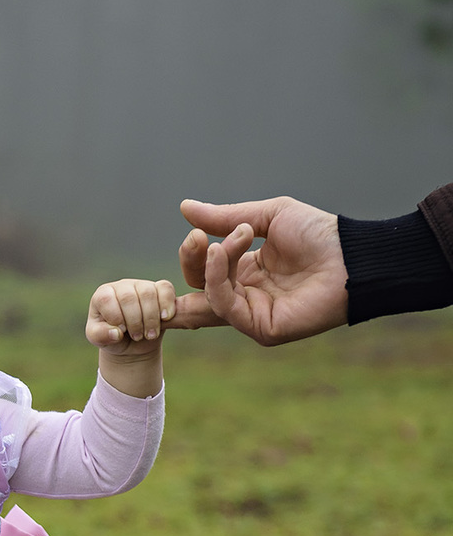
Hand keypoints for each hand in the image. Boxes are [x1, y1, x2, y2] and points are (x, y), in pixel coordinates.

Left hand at [86, 277, 175, 353]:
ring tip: (149, 335)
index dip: (115, 317)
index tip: (121, 331)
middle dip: (134, 322)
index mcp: (102, 295)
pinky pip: (166, 289)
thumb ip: (100, 336)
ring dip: (151, 318)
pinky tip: (165, 318)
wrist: (133, 342)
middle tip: (137, 337)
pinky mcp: (160, 289)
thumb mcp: (100, 340)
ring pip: (148, 293)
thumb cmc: (113, 338)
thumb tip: (116, 333)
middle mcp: (121, 286)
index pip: (106, 299)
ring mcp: (141, 285)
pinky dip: (167, 304)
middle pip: (128, 297)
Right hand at [170, 196, 346, 344]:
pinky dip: (217, 280)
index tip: (196, 232)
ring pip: (209, 298)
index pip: (205, 271)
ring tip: (220, 243)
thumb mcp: (266, 217)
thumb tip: (185, 207)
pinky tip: (221, 254)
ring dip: (209, 266)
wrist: (350, 253)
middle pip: (199, 289)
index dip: (194, 253)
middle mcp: (247, 295)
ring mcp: (253, 315)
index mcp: (247, 272)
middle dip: (191, 262)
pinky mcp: (261, 328)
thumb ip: (225, 217)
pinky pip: (226, 308)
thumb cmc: (318, 233)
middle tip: (196, 239)